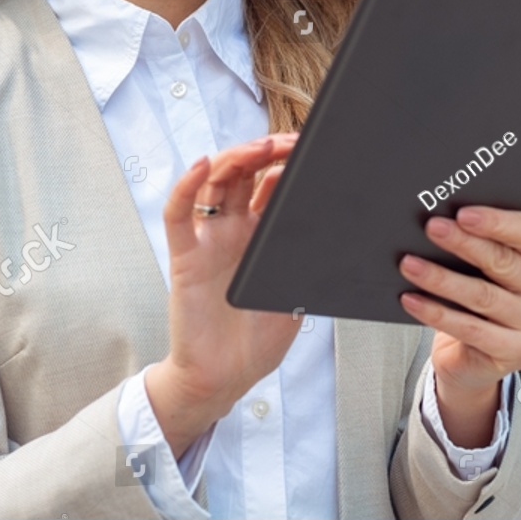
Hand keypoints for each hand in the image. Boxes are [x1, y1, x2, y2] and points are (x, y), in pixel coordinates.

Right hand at [145, 133, 298, 456]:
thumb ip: (309, 262)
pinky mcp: (185, 256)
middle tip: (289, 141)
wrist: (224, 378)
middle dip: (266, 152)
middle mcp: (232, 230)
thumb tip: (341, 229)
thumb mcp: (297, 294)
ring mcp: (207, 240)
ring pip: (214, 183)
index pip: (271, 184)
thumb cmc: (258, 340)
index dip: (288, 163)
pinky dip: (186, 186)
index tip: (312, 149)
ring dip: (235, 158)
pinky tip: (202, 165)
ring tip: (260, 147)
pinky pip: (178, 215)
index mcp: (261, 236)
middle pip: (244, 174)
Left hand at [398, 207, 520, 447]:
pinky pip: (471, 329)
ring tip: (409, 264)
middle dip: (463, 243)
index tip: (462, 213)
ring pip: (483, 296)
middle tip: (432, 228)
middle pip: (504, 261)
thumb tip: (443, 220)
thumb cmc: (482, 299)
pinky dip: (436, 313)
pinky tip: (411, 300)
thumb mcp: (488, 269)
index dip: (496, 222)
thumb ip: (480, 245)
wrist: (477, 358)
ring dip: (441, 278)